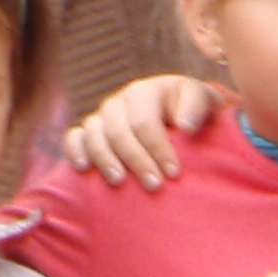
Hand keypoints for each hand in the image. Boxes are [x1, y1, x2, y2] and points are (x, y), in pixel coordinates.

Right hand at [60, 75, 225, 188]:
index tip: (173, 173)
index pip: (145, 122)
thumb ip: (197, 107)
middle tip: (154, 185)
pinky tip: (84, 169)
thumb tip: (184, 127)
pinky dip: (76, 151)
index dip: (158, 148)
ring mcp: (101, 116)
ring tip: (120, 181)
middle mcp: (119, 101)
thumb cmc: (192, 112)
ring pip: (94, 135)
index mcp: (145, 91)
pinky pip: (74, 137)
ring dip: (105, 160)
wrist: (176, 113)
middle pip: (118, 132)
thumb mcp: (203, 101)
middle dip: (136, 159)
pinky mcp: (89, 130)